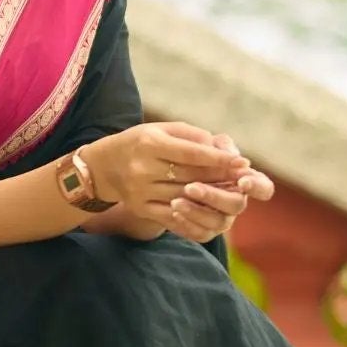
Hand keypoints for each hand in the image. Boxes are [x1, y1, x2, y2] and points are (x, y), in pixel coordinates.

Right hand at [82, 122, 254, 225]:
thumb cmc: (140, 143)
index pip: (192, 153)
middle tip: (244, 178)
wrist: (103, 167)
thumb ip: (193, 136)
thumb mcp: (161, 129)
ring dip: (212, 198)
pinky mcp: (140, 208)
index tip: (242, 162)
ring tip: (232, 194)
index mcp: (150, 143)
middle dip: (221, 178)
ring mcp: (140, 191)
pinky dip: (193, 215)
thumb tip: (224, 149)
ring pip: (185, 198)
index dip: (220, 159)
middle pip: (191, 176)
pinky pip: (171, 218)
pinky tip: (209, 211)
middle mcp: (143, 168)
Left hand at [172, 131, 273, 243]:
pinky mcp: (206, 231)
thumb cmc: (197, 154)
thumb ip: (221, 146)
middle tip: (190, 188)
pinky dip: (187, 225)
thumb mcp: (208, 144)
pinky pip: (200, 234)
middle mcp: (237, 203)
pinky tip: (173, 213)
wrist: (171, 175)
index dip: (257, 187)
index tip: (243, 181)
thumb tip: (234, 157)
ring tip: (175, 202)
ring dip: (196, 212)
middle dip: (214, 196)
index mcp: (246, 181)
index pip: (263, 188)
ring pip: (217, 223)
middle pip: (236, 205)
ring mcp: (223, 219)